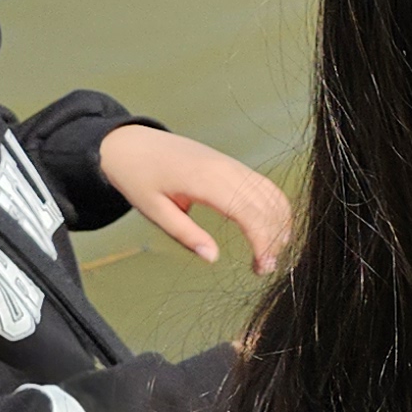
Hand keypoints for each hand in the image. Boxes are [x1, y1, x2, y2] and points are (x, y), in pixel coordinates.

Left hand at [97, 125, 290, 274]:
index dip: (262, 242)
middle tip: (266, 268)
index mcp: (205, 181)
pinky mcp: (233, 165)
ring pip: (272, 194)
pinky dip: (275, 208)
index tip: (262, 267)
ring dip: (280, 224)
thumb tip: (213, 257)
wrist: (131, 143)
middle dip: (274, 238)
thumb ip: (186, 235)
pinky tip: (272, 228)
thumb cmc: (138, 177)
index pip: (249, 213)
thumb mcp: (153, 211)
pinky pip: (265, 186)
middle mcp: (226, 169)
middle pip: (267, 205)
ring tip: (272, 252)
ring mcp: (233, 165)